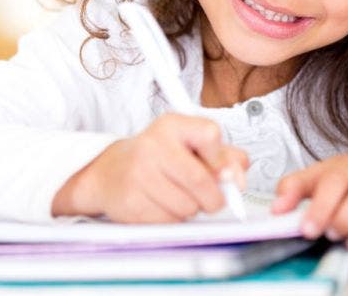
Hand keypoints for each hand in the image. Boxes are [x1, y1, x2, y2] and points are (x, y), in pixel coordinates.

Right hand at [52, 113, 248, 222]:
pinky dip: (174, 219)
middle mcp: (152, 145)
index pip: (210, 134)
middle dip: (214, 197)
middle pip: (202, 180)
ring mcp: (138, 173)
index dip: (222, 158)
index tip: (219, 169)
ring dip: (192, 209)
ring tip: (178, 197)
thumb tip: (237, 178)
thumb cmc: (159, 159)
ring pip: (188, 206)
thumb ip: (225, 157)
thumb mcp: (191, 146)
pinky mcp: (131, 201)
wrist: (110, 171)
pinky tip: (162, 205)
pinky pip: (169, 221)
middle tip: (210, 197)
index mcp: (171, 125)